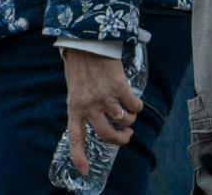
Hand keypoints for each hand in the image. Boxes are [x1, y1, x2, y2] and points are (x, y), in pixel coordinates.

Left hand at [61, 47, 140, 175]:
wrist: (86, 41)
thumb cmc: (79, 65)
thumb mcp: (74, 89)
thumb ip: (83, 105)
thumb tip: (95, 120)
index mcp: (74, 106)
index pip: (75, 136)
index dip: (79, 156)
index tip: (85, 170)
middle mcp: (89, 105)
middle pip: (107, 134)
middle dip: (120, 139)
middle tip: (126, 136)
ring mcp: (104, 96)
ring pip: (124, 120)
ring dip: (130, 119)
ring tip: (129, 112)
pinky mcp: (118, 86)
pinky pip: (134, 105)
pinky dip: (137, 106)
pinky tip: (134, 100)